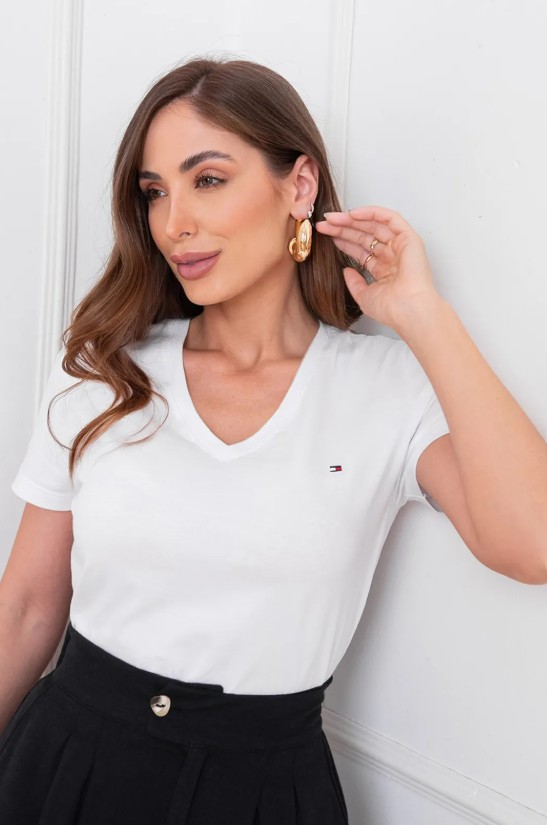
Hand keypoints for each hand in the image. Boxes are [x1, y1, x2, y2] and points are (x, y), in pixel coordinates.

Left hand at [315, 205, 440, 330]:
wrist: (408, 310)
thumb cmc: (391, 309)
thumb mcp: (363, 296)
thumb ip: (354, 283)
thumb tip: (346, 271)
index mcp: (384, 270)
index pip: (361, 250)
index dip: (343, 241)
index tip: (326, 235)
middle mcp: (392, 256)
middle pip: (364, 236)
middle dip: (343, 228)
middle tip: (324, 224)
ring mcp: (401, 246)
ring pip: (374, 225)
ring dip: (353, 219)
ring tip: (332, 218)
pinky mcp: (409, 238)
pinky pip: (390, 218)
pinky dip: (372, 213)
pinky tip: (352, 214)